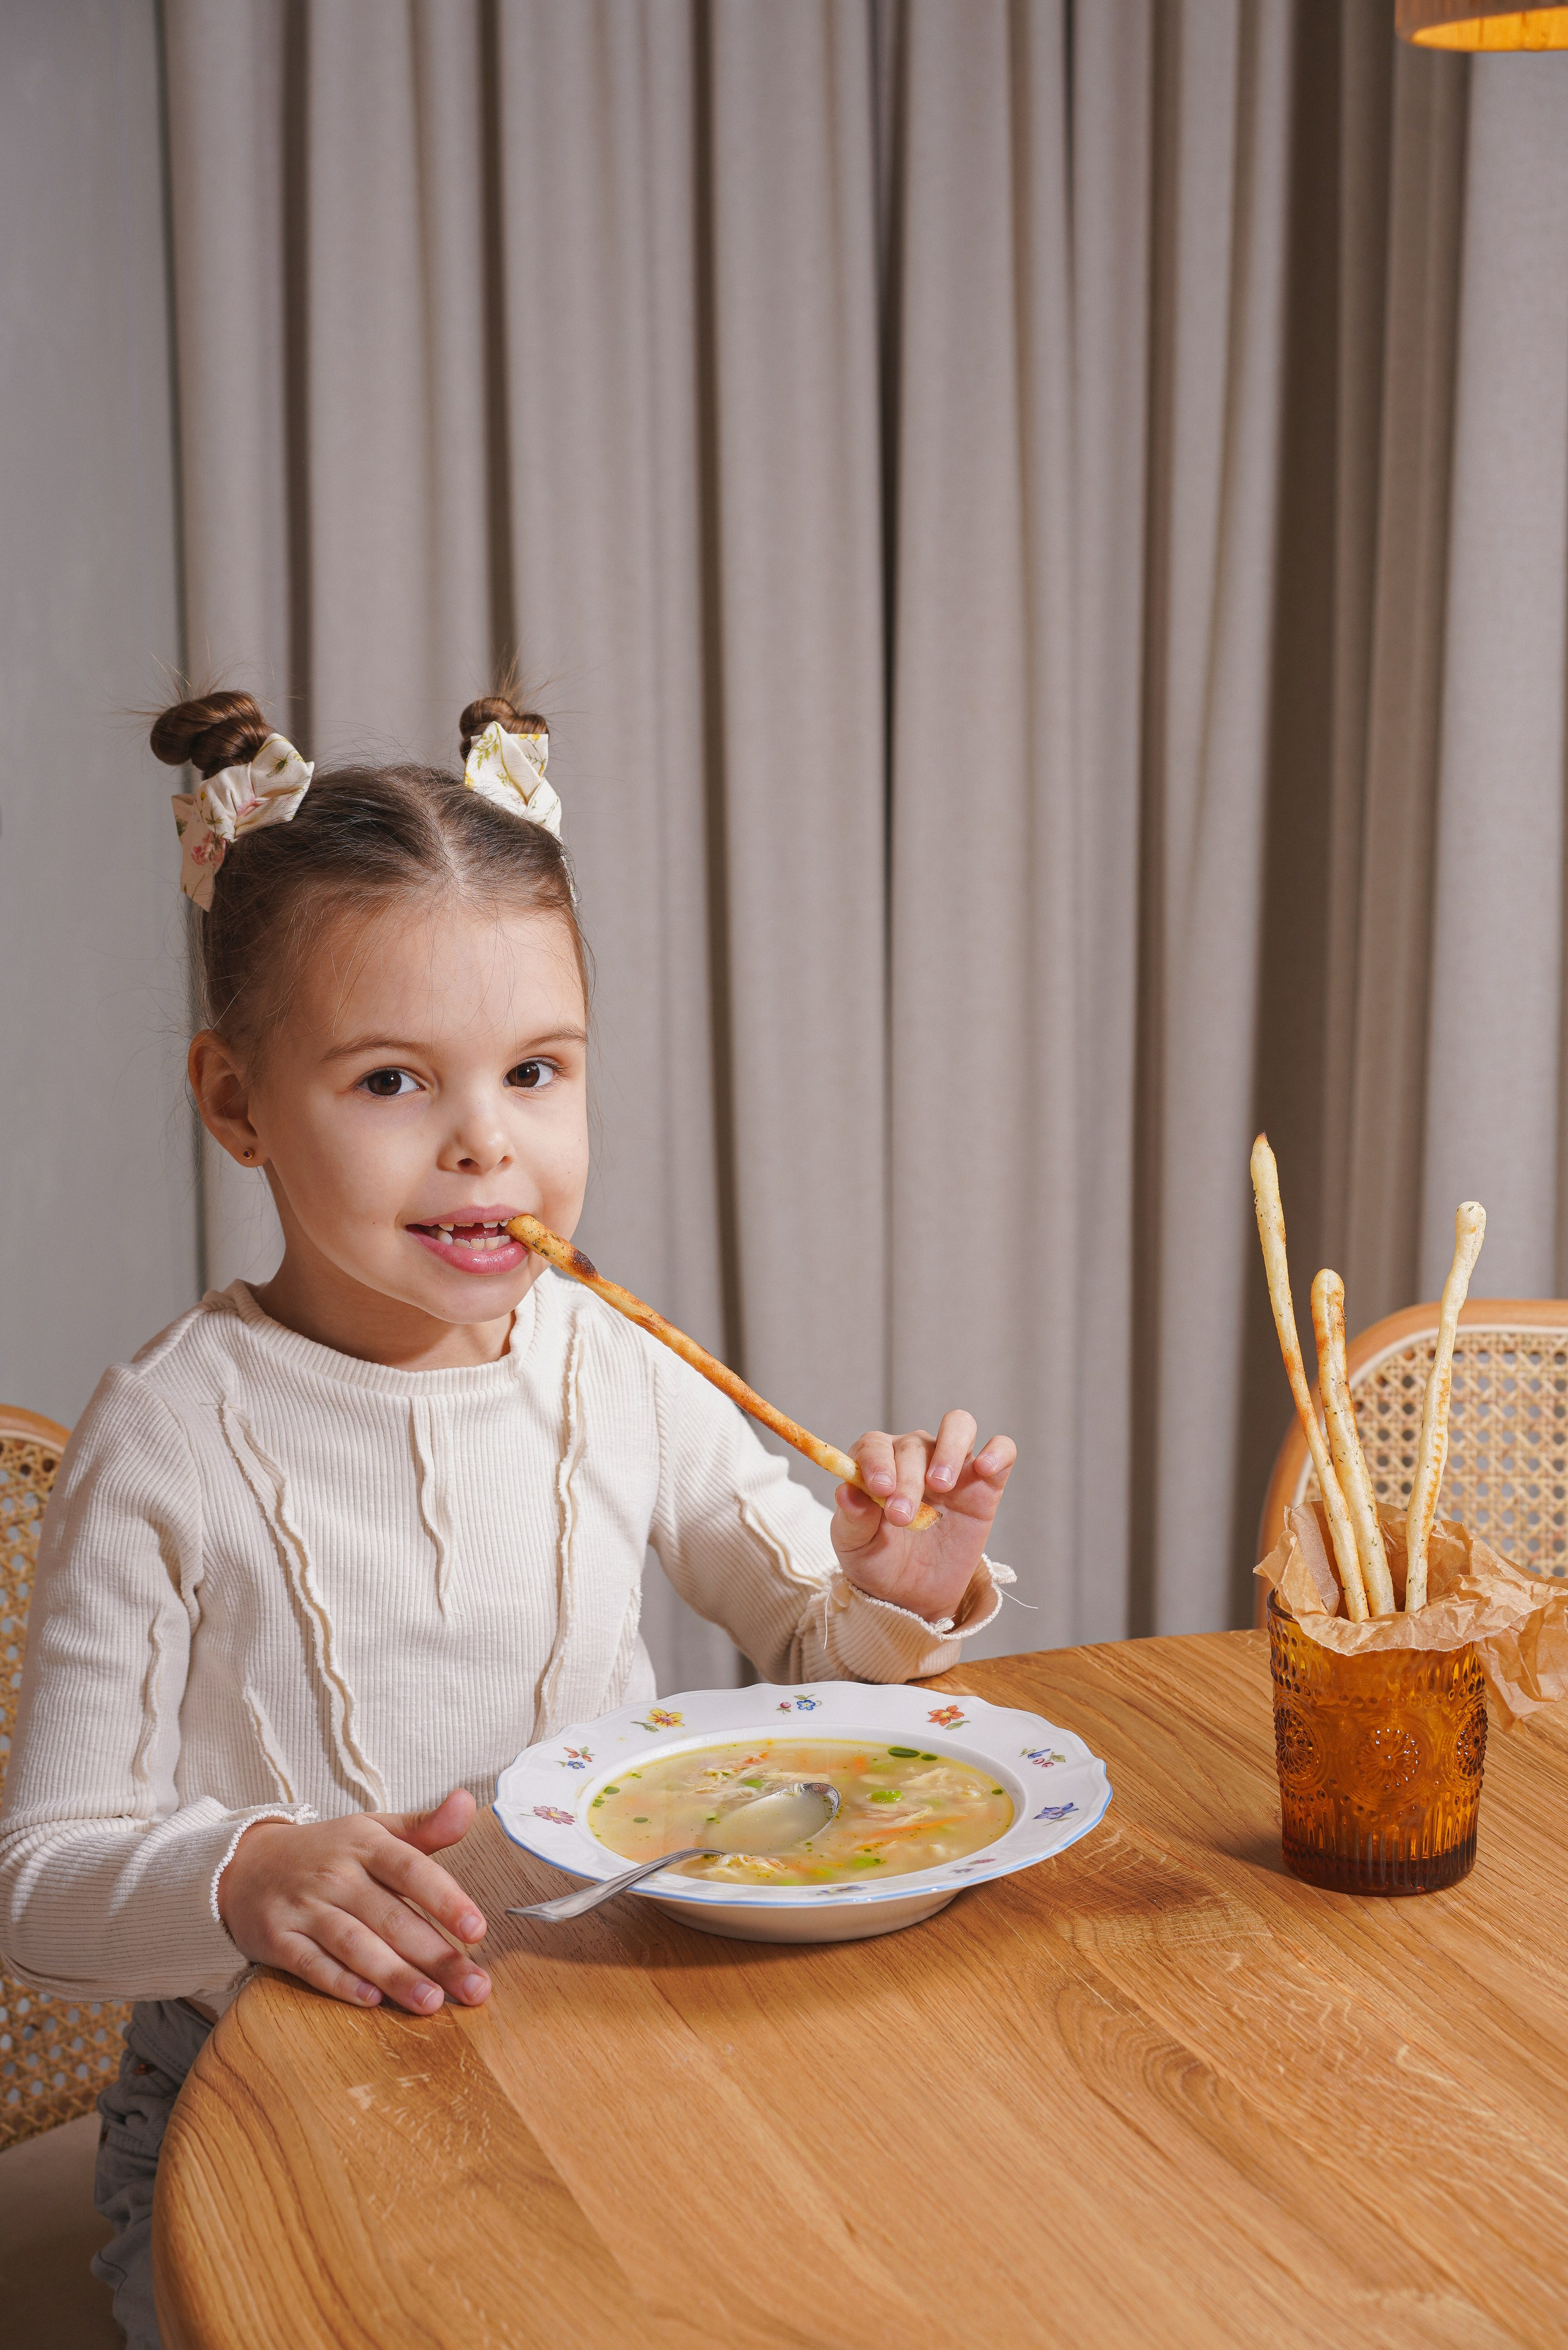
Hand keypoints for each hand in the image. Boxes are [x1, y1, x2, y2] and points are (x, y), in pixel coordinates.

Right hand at [217, 1789, 490, 2015]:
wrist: (245, 1865)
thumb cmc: (327, 1853)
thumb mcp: (374, 1830)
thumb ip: (426, 1827)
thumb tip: (466, 1803)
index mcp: (366, 1845)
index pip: (412, 1870)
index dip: (445, 1900)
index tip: (477, 1930)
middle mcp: (336, 1875)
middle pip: (392, 1918)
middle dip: (436, 1956)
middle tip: (474, 1988)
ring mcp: (305, 1908)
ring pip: (356, 1945)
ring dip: (395, 1975)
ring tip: (432, 2002)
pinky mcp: (278, 1940)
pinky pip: (312, 1965)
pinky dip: (341, 1983)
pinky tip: (372, 2000)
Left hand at [831, 1412, 1015, 1625]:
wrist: (913, 1594)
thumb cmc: (878, 1562)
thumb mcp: (855, 1548)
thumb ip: (852, 1519)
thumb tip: (846, 1492)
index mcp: (877, 1464)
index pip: (875, 1445)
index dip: (876, 1461)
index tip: (879, 1489)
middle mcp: (913, 1456)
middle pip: (915, 1445)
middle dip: (908, 1480)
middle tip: (902, 1517)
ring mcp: (951, 1467)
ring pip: (959, 1426)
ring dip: (949, 1449)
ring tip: (941, 1485)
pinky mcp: (985, 1484)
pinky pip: (1002, 1449)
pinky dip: (997, 1451)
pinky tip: (984, 1468)